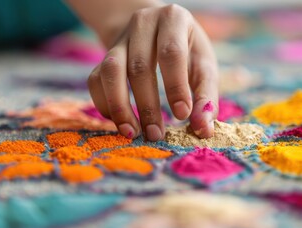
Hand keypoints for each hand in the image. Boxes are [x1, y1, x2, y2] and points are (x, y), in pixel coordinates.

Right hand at [87, 4, 218, 140]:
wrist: (155, 29)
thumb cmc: (186, 49)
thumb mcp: (203, 64)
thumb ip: (205, 96)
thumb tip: (204, 129)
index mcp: (173, 19)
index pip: (171, 52)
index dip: (175, 86)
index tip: (182, 115)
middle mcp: (142, 23)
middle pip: (139, 67)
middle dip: (147, 106)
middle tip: (156, 135)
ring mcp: (119, 40)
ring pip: (110, 71)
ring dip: (119, 106)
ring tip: (131, 133)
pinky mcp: (105, 55)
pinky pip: (95, 79)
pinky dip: (104, 103)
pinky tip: (119, 120)